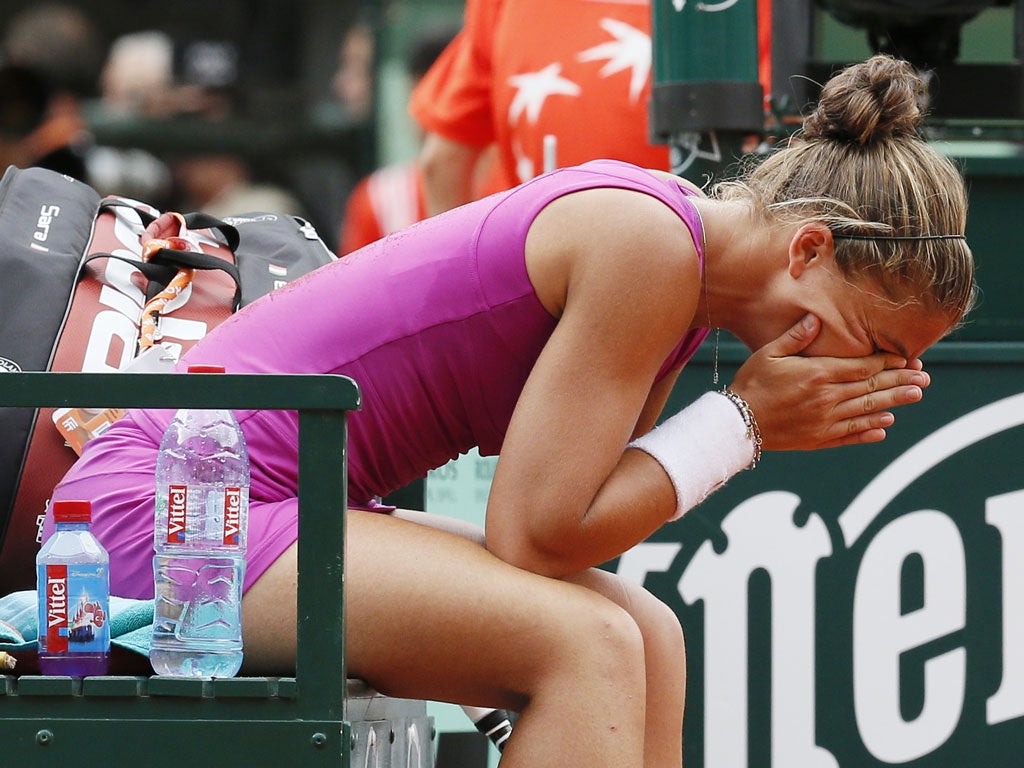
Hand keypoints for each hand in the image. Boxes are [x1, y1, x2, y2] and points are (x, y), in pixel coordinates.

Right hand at [729, 314, 930, 450]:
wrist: (736, 423)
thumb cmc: (751, 383)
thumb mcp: (769, 353)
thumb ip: (796, 337)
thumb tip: (817, 317)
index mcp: (817, 375)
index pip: (862, 367)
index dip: (887, 362)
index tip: (906, 357)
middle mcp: (826, 399)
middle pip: (871, 388)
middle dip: (900, 381)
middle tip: (924, 378)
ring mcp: (824, 422)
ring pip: (867, 411)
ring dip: (893, 403)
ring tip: (915, 396)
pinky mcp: (818, 439)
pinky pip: (850, 435)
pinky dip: (869, 430)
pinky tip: (884, 426)